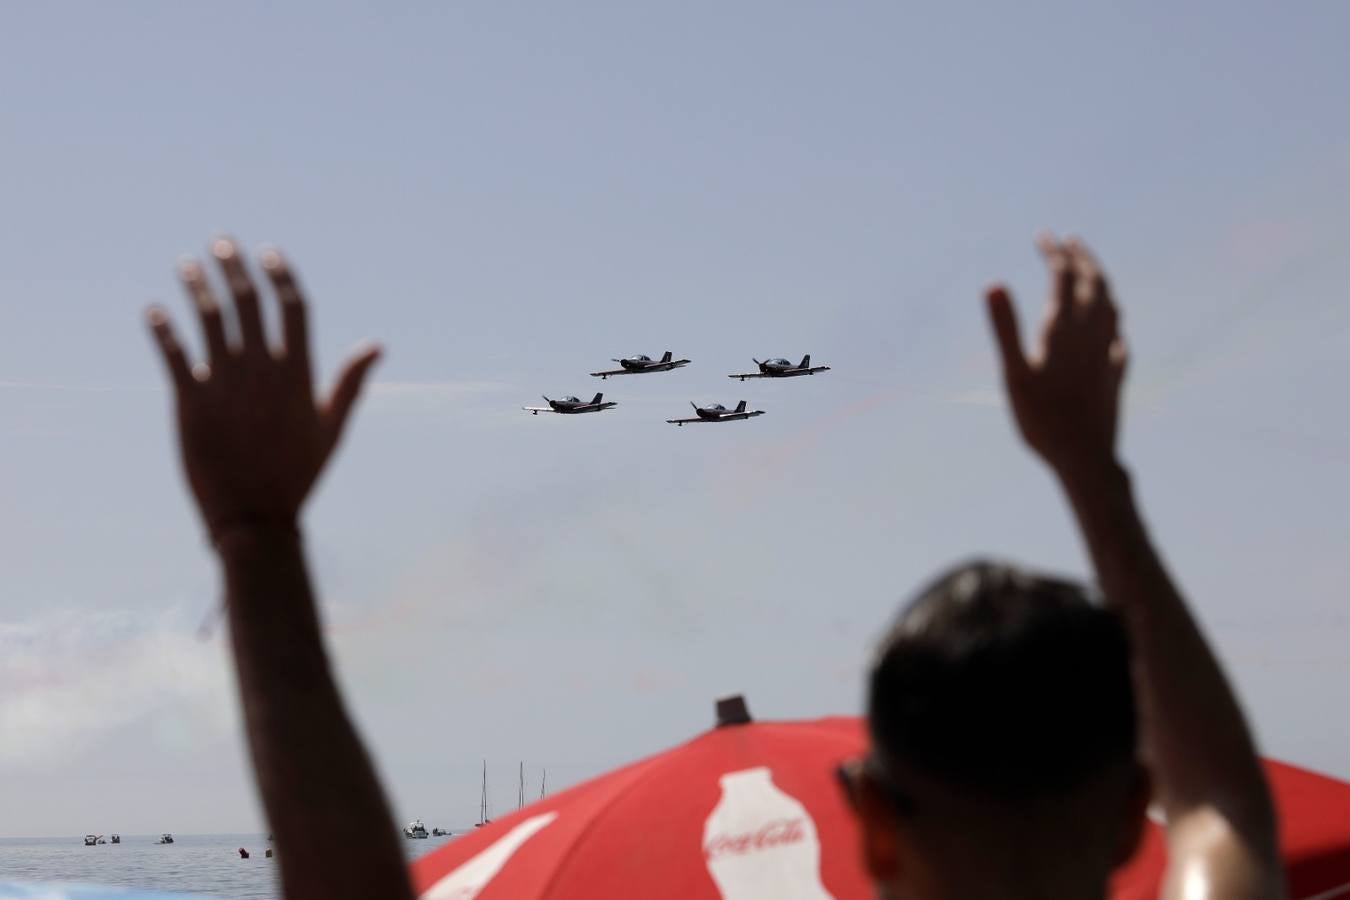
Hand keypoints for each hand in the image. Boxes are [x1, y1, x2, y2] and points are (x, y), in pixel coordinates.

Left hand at [147, 238, 379, 539]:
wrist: (255, 517)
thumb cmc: (299, 474)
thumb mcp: (332, 427)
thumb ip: (350, 382)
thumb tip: (376, 345)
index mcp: (298, 374)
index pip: (292, 307)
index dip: (281, 275)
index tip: (268, 254)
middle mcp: (262, 370)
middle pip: (248, 301)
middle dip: (234, 266)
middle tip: (222, 243)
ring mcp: (225, 384)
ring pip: (207, 318)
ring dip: (196, 285)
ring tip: (187, 264)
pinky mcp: (191, 401)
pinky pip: (173, 353)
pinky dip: (161, 328)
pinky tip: (153, 310)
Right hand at [985, 234, 1127, 477]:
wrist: (1085, 457)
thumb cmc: (1042, 419)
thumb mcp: (1014, 374)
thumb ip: (1005, 328)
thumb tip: (994, 283)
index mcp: (1064, 328)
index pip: (1063, 276)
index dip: (1053, 252)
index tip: (1042, 235)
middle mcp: (1091, 334)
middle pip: (1094, 282)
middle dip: (1081, 257)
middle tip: (1069, 241)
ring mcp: (1107, 352)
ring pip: (1111, 304)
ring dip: (1100, 280)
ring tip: (1090, 270)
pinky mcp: (1115, 373)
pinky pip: (1118, 333)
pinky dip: (1112, 317)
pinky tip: (1110, 325)